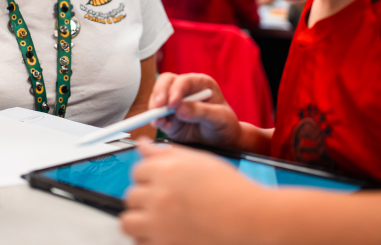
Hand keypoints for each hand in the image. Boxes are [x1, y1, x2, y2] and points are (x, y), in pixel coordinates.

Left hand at [121, 141, 265, 244]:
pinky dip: (148, 239)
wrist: (251, 220)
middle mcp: (159, 196)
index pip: (137, 170)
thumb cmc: (231, 190)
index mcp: (166, 171)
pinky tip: (165, 234)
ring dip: (140, 219)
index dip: (150, 176)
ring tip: (158, 220)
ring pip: (128, 221)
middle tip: (165, 201)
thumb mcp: (200, 160)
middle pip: (131, 195)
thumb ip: (166, 152)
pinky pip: (140, 243)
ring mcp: (159, 225)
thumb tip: (142, 145)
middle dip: (144, 197)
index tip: (161, 182)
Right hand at [148, 73, 240, 149]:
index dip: (176, 90)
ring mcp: (175, 104)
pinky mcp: (169, 118)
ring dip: (155, 109)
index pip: (183, 80)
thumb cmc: (225, 124)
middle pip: (165, 83)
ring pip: (158, 99)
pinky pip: (158, 116)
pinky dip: (156, 120)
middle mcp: (185, 90)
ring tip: (158, 121)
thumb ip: (201, 112)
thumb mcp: (220, 118)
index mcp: (200, 83)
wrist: (223, 141)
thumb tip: (179, 109)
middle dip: (159, 94)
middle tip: (158, 107)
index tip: (173, 103)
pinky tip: (161, 125)